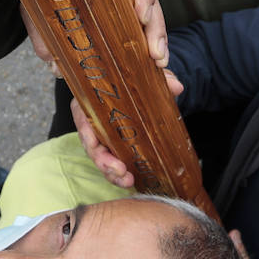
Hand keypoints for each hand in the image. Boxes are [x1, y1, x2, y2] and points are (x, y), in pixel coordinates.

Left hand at [21, 0, 165, 73]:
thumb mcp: (38, 5)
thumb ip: (43, 31)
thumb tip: (53, 64)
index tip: (142, 15)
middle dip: (156, 25)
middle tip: (156, 54)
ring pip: (151, 8)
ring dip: (158, 35)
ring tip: (159, 60)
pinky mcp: (127, 5)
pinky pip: (146, 20)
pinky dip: (150, 39)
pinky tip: (154, 59)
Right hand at [71, 67, 181, 189]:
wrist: (137, 86)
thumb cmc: (132, 81)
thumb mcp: (145, 77)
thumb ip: (160, 78)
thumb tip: (176, 85)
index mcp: (90, 101)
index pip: (82, 119)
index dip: (87, 135)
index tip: (96, 145)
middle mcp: (91, 121)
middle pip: (91, 145)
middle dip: (104, 162)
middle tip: (121, 171)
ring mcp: (99, 137)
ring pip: (100, 159)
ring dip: (112, 173)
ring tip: (128, 181)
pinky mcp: (109, 148)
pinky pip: (110, 164)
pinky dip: (119, 175)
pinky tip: (131, 181)